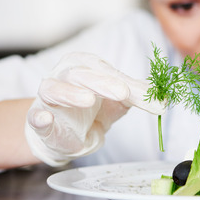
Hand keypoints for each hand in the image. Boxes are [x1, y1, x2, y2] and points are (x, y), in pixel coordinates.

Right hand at [25, 52, 164, 165]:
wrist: (67, 133)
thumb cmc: (93, 108)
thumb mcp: (119, 100)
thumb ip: (139, 97)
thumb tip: (165, 100)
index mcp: (87, 66)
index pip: (107, 71)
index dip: (126, 82)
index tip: (143, 94)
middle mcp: (65, 75)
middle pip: (81, 74)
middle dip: (102, 82)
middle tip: (122, 92)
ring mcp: (49, 97)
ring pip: (54, 89)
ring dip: (70, 93)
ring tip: (88, 100)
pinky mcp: (37, 118)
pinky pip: (35, 116)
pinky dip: (39, 118)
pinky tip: (45, 120)